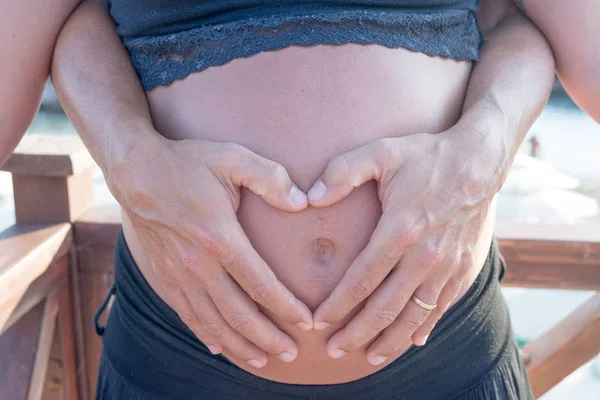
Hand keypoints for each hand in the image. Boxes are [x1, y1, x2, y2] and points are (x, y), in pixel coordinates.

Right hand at [108, 128, 312, 368]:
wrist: (135, 170)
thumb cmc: (187, 162)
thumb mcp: (232, 157)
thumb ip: (271, 178)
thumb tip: (301, 202)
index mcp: (219, 237)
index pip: (260, 283)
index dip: (285, 307)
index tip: (306, 322)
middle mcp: (197, 264)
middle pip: (238, 313)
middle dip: (267, 338)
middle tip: (291, 354)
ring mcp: (177, 274)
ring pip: (212, 322)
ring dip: (239, 345)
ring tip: (262, 360)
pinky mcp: (162, 276)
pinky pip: (186, 314)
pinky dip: (204, 334)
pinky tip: (218, 347)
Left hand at [307, 126, 506, 365]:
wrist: (480, 161)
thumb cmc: (427, 155)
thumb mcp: (382, 151)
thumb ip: (343, 172)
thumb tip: (312, 198)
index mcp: (400, 230)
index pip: (362, 279)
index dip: (338, 305)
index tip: (317, 322)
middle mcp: (425, 256)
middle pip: (385, 308)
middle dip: (356, 333)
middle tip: (333, 350)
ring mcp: (448, 267)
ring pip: (414, 317)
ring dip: (390, 341)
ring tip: (368, 357)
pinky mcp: (465, 270)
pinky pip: (442, 308)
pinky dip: (424, 328)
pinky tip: (411, 342)